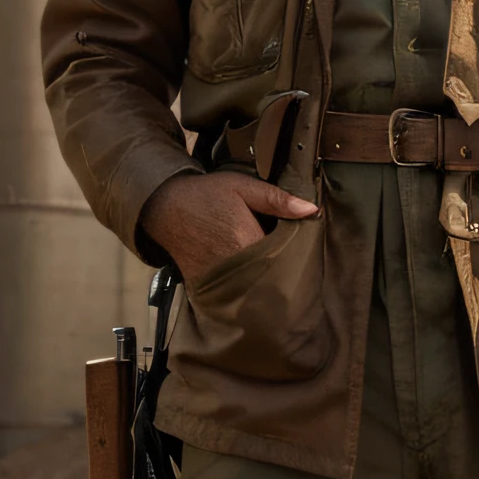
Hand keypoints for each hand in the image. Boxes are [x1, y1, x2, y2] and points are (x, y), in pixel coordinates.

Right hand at [140, 170, 316, 282]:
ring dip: (266, 283)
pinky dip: (246, 288)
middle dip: (284, 273)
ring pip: (254, 288)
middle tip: (295, 268)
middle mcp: (234, 265)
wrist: (165, 207)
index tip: (305, 253)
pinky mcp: (207, 285)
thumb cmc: (207, 194)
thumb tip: (312, 210)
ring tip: (277, 275)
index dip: (296, 256)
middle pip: (271, 278)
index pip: (284, 257)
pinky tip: (254, 279)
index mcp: (246, 240)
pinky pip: (235, 292)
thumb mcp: (243, 187)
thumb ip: (277, 199)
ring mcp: (219, 278)